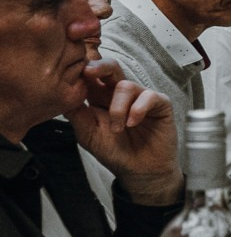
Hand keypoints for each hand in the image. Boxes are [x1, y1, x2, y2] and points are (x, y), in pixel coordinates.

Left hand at [67, 61, 178, 205]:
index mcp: (100, 98)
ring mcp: (141, 98)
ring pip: (126, 85)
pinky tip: (132, 124)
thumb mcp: (88, 135)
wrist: (139, 171)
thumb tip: (64, 94)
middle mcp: (120, 94)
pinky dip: (138, 110)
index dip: (83, 70)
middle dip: (99, 66)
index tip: (74, 73)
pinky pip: (149, 96)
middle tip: (89, 72)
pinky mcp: (160, 104)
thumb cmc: (114, 152)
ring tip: (118, 129)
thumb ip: (76, 114)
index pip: (91, 76)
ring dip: (118, 108)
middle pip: (111, 68)